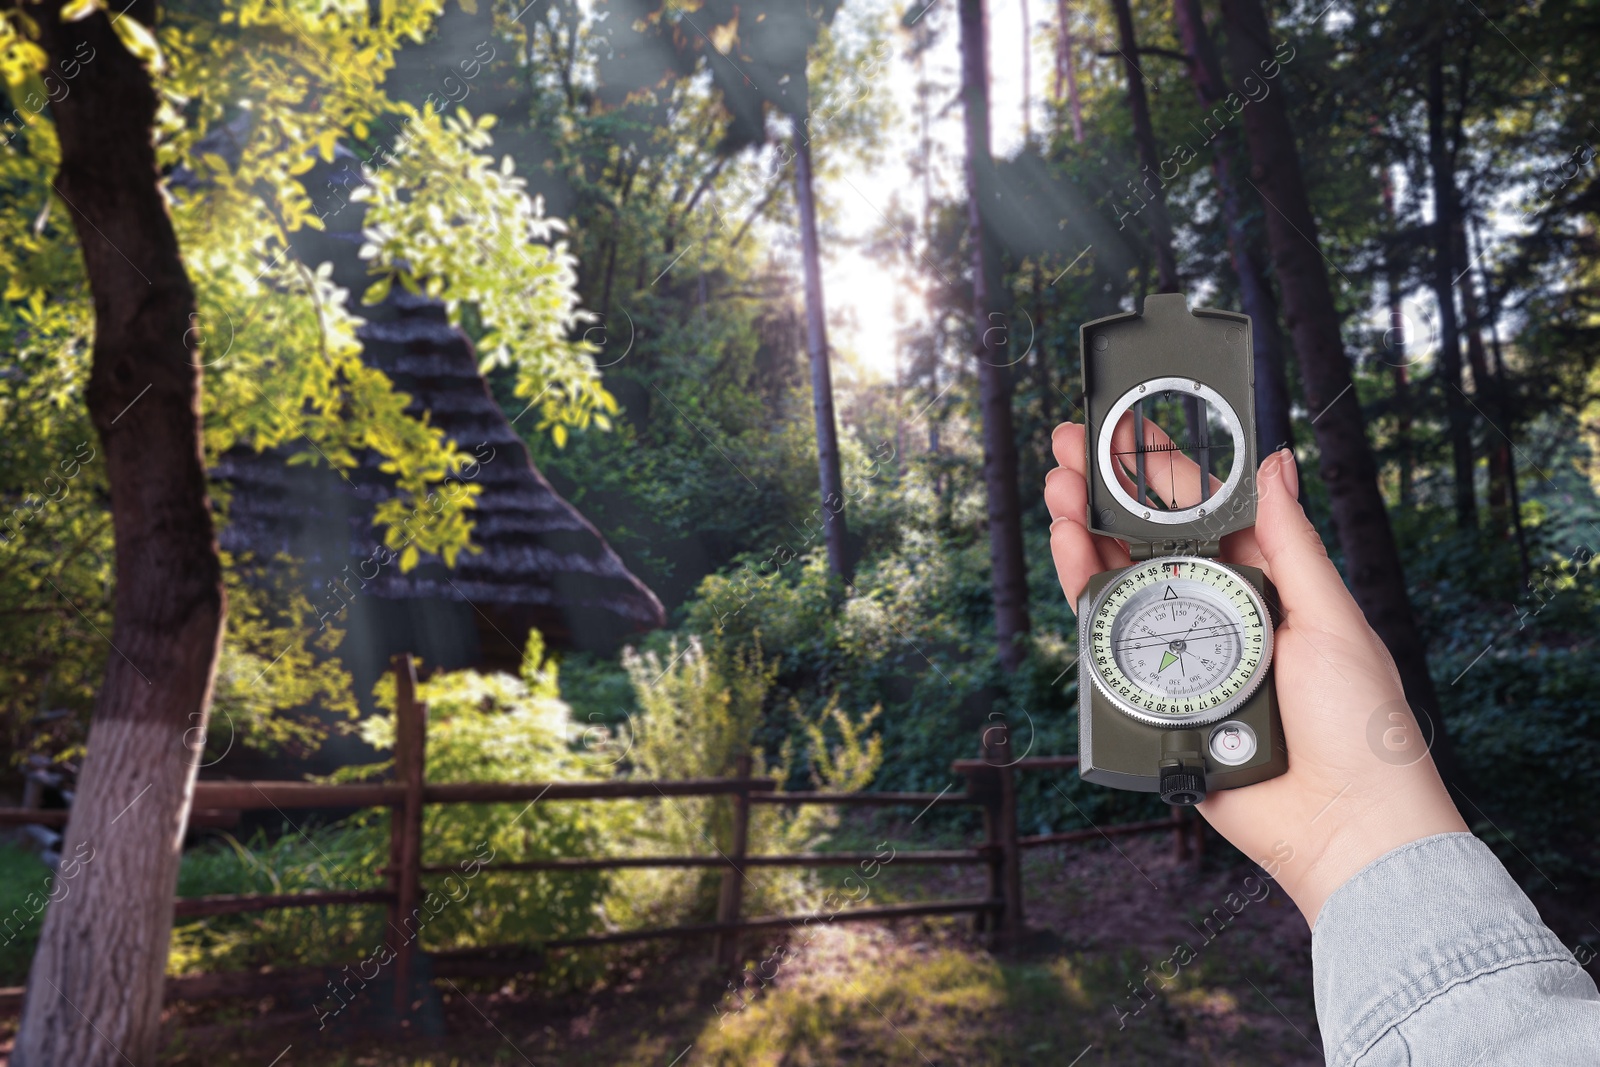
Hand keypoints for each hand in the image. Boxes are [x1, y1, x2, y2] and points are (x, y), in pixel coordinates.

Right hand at [1045, 420, 1466, 925]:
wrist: (1342, 824)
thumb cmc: (1358, 725)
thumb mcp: (1332, 619)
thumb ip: (1291, 544)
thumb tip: (1275, 464)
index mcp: (1262, 583)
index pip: (1203, 510)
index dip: (1163, 465)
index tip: (1129, 424)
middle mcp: (1214, 611)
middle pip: (1147, 537)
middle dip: (1107, 487)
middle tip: (1070, 442)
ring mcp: (1177, 652)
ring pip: (1117, 580)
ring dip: (1084, 528)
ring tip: (1058, 485)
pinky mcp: (1148, 697)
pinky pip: (1105, 640)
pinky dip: (1083, 592)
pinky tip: (1069, 548)